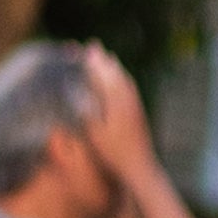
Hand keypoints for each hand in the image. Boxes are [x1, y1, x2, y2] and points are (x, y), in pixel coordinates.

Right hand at [80, 44, 162, 187]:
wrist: (140, 170)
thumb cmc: (113, 155)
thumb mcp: (94, 133)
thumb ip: (86, 111)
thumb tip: (77, 92)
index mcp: (117, 104)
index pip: (103, 77)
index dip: (93, 62)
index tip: (84, 49)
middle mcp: (129, 103)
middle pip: (116, 75)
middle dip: (104, 61)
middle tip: (94, 46)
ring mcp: (136, 110)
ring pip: (126, 83)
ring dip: (116, 69)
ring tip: (109, 59)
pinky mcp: (140, 117)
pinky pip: (132, 93)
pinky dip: (124, 82)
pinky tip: (123, 84)